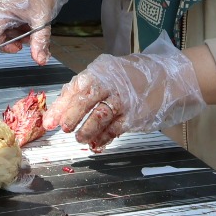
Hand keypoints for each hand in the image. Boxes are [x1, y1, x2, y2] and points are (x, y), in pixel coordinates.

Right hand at [0, 0, 84, 64]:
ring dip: (15, 32)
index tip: (19, 48)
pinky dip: (17, 23)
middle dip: (10, 39)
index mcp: (0, 8)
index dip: (3, 46)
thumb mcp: (41, 18)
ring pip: (1, 25)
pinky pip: (6, 17)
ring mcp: (1, 1)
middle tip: (27, 41)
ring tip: (32, 31)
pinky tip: (30, 22)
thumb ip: (39, 41)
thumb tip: (40, 60)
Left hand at [43, 33, 204, 151]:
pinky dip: (104, 138)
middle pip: (86, 100)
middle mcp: (111, 84)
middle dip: (71, 117)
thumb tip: (61, 105)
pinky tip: (96, 144)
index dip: (61, 106)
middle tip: (63, 129)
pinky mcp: (135, 116)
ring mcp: (124, 101)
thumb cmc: (129, 75)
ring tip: (79, 138)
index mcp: (100, 72)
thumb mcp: (106, 72)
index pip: (75, 88)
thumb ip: (84, 86)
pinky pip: (115, 130)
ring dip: (87, 130)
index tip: (49, 121)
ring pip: (100, 118)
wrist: (166, 78)